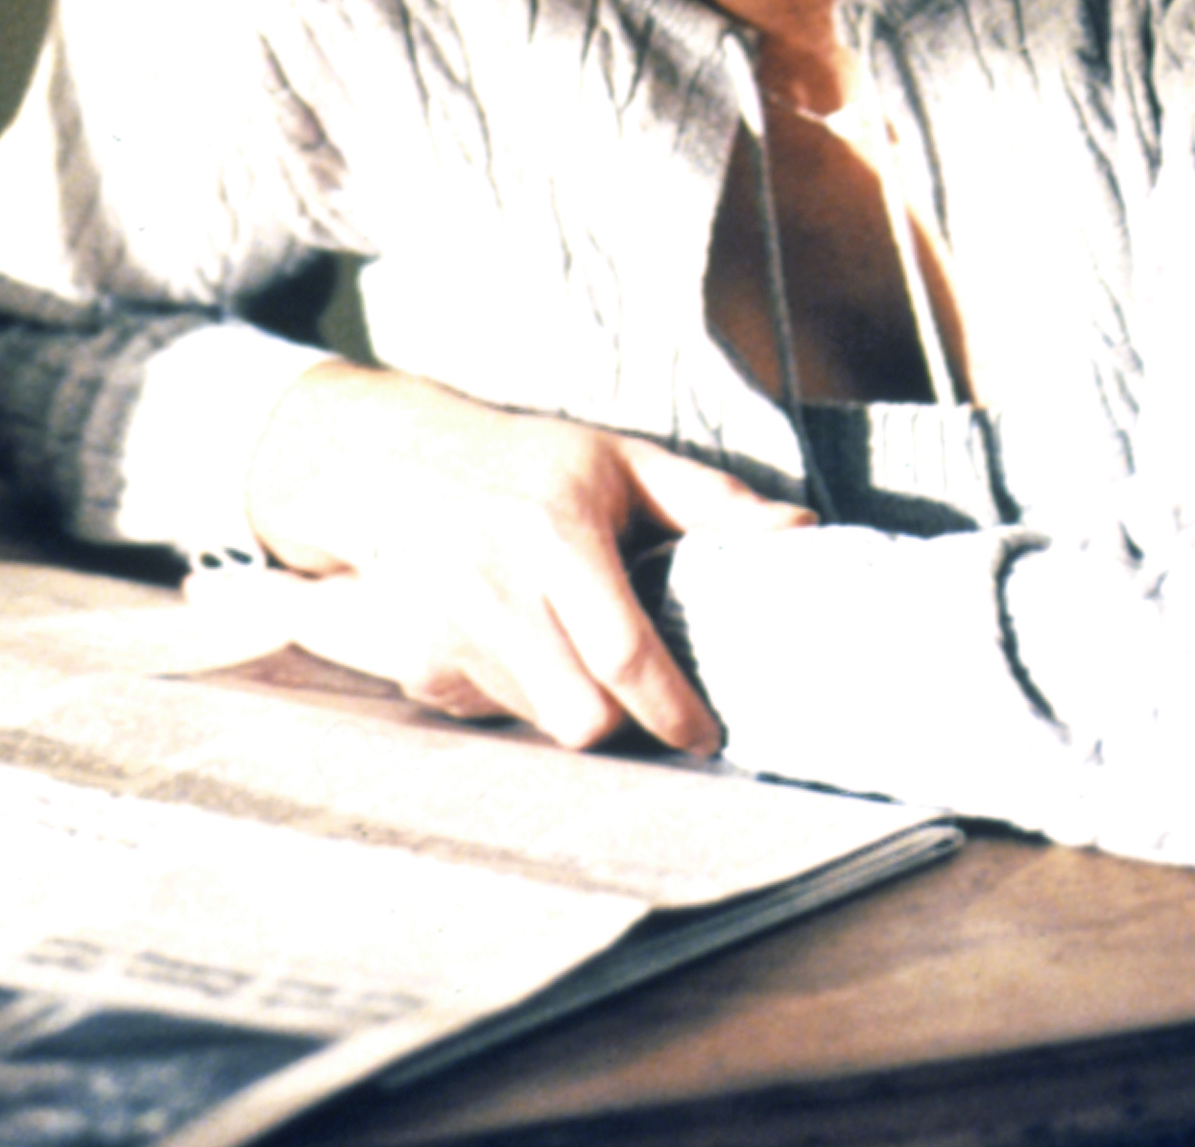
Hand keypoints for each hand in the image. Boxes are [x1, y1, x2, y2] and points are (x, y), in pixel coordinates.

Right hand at [241, 359, 812, 751]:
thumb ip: (712, 501)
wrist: (393, 468)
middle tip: (648, 697)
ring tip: (576, 650)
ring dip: (574, 705)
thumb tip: (801, 528)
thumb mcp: (621, 461)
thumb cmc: (528, 464)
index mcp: (554, 533)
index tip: (707, 734)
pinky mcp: (418, 667)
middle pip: (580, 716)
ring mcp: (446, 633)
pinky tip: (519, 643)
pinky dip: (521, 696)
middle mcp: (494, 587)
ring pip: (540, 723)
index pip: (623, 652)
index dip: (672, 709)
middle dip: (624, 721)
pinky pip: (494, 714)